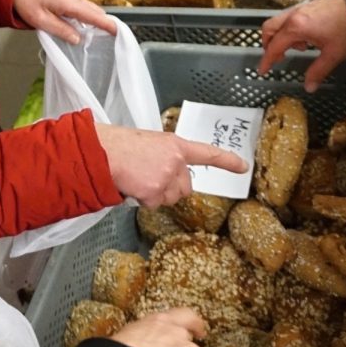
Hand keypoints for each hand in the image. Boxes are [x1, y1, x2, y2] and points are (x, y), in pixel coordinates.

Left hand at [13, 0, 115, 43]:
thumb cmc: (28, 3)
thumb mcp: (41, 21)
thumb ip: (60, 30)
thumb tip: (78, 39)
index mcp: (69, 3)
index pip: (94, 15)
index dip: (107, 24)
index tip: (118, 32)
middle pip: (97, 12)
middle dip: (106, 23)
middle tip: (114, 38)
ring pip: (92, 9)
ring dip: (98, 20)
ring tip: (104, 35)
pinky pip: (86, 8)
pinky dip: (91, 17)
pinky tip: (88, 27)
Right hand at [94, 124, 247, 206]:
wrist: (102, 152)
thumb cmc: (118, 144)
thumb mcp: (148, 141)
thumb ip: (164, 154)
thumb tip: (166, 169)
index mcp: (175, 145)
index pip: (207, 153)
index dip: (227, 161)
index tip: (243, 167)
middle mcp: (175, 162)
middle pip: (186, 187)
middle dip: (171, 187)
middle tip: (150, 177)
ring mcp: (166, 178)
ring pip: (170, 198)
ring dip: (156, 194)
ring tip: (137, 179)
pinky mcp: (155, 193)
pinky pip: (154, 204)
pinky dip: (143, 200)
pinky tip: (132, 186)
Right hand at [259, 0, 345, 91]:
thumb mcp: (333, 54)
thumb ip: (318, 71)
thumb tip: (309, 87)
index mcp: (296, 28)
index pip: (274, 46)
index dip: (267, 60)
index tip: (263, 70)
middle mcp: (294, 16)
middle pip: (269, 29)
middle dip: (269, 44)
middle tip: (277, 57)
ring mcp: (301, 8)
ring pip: (279, 22)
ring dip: (281, 36)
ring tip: (300, 47)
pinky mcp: (309, 5)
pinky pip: (290, 18)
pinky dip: (290, 29)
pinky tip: (308, 37)